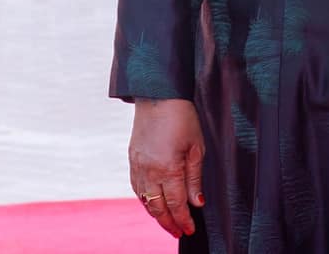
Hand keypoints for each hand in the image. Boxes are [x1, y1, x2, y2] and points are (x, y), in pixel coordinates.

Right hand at [128, 98, 203, 236]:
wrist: (158, 96)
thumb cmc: (181, 118)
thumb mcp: (196, 148)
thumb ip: (194, 178)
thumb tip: (197, 202)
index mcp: (168, 168)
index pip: (176, 204)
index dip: (183, 220)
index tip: (190, 230)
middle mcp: (150, 171)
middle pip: (158, 208)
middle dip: (169, 223)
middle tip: (178, 232)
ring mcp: (138, 166)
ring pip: (145, 200)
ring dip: (156, 214)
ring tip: (167, 222)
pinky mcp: (132, 160)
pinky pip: (136, 188)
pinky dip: (145, 200)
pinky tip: (153, 204)